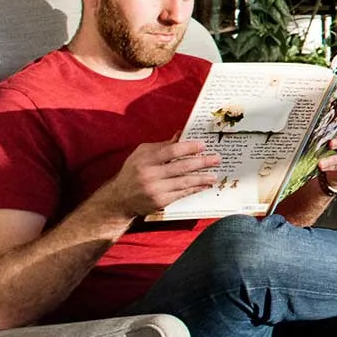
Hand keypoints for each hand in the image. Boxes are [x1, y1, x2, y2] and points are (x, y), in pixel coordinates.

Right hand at [93, 140, 223, 219]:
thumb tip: (180, 135)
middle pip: (181, 166)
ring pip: (184, 182)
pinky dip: (194, 189)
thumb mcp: (141, 155)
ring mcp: (155, 189)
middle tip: (217, 159)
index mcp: (145, 159)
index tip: (203, 145)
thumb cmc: (133, 173)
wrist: (119, 199)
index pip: (171, 151)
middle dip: (202, 162)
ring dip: (202, 178)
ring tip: (214, 175)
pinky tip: (204, 185)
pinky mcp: (160, 201)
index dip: (189, 147)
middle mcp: (150, 174)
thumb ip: (161, 146)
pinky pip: (182, 193)